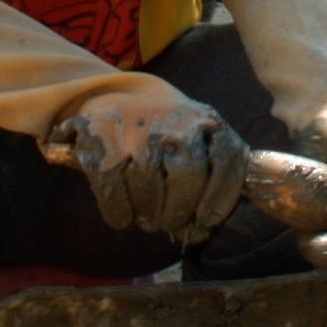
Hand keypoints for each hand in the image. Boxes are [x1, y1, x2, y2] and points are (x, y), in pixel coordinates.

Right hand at [48, 87, 247, 242]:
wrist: (119, 95)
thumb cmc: (166, 133)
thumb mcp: (197, 140)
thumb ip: (207, 179)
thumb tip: (200, 232)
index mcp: (206, 119)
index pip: (225, 158)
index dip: (220, 196)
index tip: (207, 220)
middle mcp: (174, 119)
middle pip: (187, 175)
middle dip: (179, 210)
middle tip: (169, 222)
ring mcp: (137, 127)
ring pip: (147, 185)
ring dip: (148, 213)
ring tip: (147, 218)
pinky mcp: (101, 136)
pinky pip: (112, 187)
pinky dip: (120, 212)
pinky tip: (124, 217)